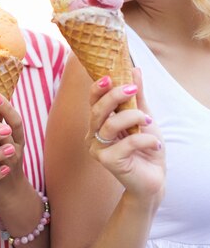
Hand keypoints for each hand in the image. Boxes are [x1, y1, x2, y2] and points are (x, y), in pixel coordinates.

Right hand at [87, 69, 165, 204]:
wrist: (154, 177)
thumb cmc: (145, 147)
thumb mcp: (143, 116)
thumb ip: (137, 96)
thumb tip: (134, 69)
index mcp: (98, 123)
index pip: (93, 101)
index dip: (99, 88)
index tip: (111, 76)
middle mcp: (93, 135)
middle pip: (97, 110)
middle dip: (115, 97)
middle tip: (133, 90)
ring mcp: (98, 149)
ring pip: (111, 125)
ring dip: (134, 118)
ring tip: (149, 122)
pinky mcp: (108, 162)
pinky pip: (127, 143)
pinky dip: (145, 140)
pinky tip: (155, 144)